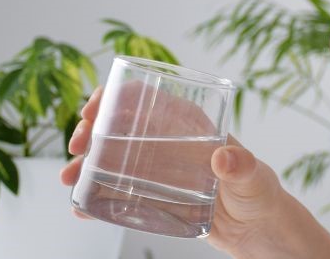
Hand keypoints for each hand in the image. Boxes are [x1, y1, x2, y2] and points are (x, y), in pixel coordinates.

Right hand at [61, 86, 297, 257]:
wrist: (259, 232)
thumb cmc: (261, 195)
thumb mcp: (254, 178)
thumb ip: (243, 167)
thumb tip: (224, 158)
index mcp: (189, 124)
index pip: (146, 97)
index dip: (115, 97)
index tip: (93, 110)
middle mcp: (168, 142)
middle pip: (120, 124)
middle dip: (92, 130)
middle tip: (76, 147)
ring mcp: (158, 170)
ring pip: (113, 157)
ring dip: (86, 163)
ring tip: (68, 178)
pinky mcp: (154, 197)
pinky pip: (118, 192)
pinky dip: (96, 196)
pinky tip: (80, 207)